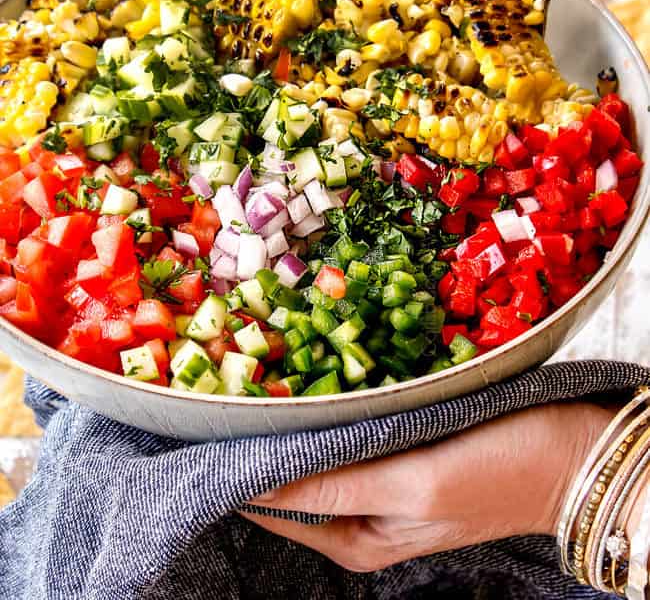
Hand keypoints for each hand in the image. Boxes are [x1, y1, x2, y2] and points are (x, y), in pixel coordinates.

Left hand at [242, 402, 612, 572]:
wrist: (571, 452)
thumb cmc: (499, 471)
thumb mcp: (416, 482)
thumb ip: (339, 482)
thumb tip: (262, 481)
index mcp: (357, 537)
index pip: (276, 502)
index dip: (240, 465)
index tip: (209, 424)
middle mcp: (363, 514)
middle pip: (292, 477)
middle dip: (262, 438)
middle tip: (231, 388)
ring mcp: (384, 480)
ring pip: (319, 451)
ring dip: (293, 418)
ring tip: (263, 378)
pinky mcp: (405, 450)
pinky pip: (351, 433)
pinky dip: (331, 409)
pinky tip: (320, 377)